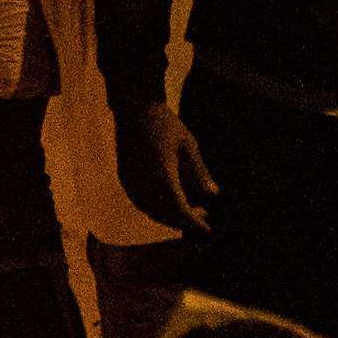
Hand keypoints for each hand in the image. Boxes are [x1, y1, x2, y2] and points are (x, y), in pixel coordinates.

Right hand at [120, 105, 219, 234]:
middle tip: (204, 215)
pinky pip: (140, 202)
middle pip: (166, 216)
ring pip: (151, 211)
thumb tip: (213, 194)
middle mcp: (145, 184)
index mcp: (163, 177)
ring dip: (169, 216)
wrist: (134, 108)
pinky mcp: (124, 178)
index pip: (181, 211)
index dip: (195, 224)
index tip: (208, 230)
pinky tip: (167, 201)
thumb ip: (200, 172)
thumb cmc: (165, 123)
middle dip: (184, 221)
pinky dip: (155, 208)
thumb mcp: (189, 146)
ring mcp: (131, 182)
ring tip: (188, 209)